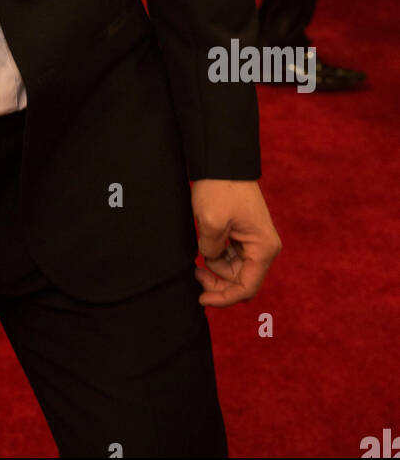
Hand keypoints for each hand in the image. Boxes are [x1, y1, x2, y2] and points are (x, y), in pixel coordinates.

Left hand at [191, 179, 280, 307]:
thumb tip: (210, 258)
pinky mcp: (244, 233)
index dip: (223, 298)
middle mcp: (264, 247)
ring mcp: (254, 240)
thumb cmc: (220, 188)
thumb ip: (211, 251)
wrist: (221, 160)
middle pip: (241, 281)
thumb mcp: (210, 223)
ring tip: (197, 263)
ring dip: (216, 271)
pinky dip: (217, 259)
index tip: (201, 299)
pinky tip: (204, 251)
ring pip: (235, 270)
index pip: (246, 288)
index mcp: (263, 248)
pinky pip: (231, 256)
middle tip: (195, 275)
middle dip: (218, 284)